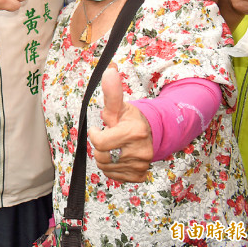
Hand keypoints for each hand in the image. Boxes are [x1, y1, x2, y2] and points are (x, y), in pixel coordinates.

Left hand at [87, 65, 152, 182]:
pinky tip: (120, 157)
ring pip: (106, 168)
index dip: (95, 134)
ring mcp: (141, 165)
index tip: (99, 128)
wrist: (152, 133)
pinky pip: (114, 176)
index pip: (100, 142)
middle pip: (101, 157)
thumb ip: (112, 92)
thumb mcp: (119, 106)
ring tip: (114, 147)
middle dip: (100, 147)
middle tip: (108, 138)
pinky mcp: (140, 176)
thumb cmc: (130, 118)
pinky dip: (113, 168)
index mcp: (134, 132)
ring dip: (105, 157)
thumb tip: (110, 69)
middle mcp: (140, 151)